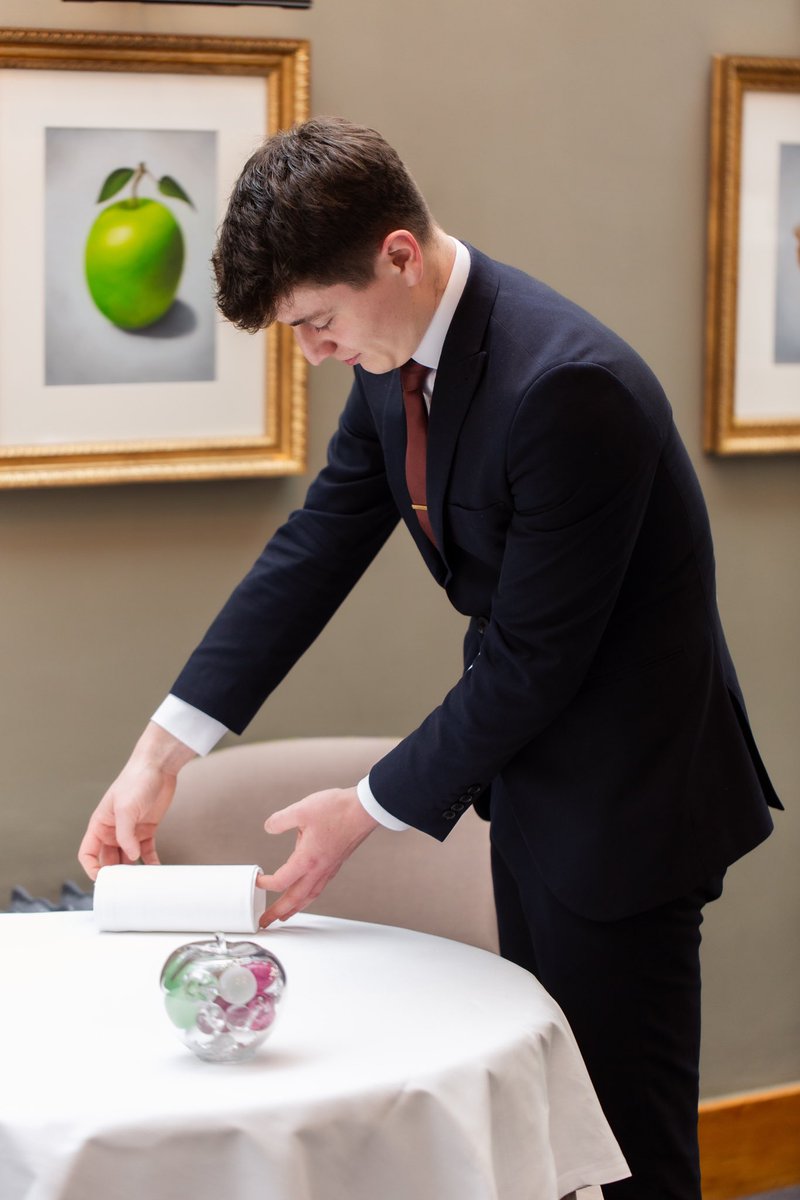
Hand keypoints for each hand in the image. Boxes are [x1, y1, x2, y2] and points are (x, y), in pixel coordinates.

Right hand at [78, 723, 195, 879]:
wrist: (158, 767)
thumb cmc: (136, 780)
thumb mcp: (126, 809)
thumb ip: (125, 835)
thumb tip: (131, 857)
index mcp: (100, 824)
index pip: (87, 853)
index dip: (91, 868)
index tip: (101, 881)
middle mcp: (113, 830)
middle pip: (108, 859)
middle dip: (114, 873)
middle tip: (123, 887)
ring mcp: (130, 831)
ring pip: (127, 858)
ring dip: (132, 870)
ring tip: (140, 882)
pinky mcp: (147, 829)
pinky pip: (146, 851)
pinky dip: (150, 861)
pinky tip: (155, 869)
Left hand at [257, 787, 377, 925]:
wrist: (364, 810)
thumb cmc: (339, 810)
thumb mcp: (301, 810)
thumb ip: (280, 820)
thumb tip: (269, 827)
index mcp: (307, 859)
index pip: (281, 881)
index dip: (265, 883)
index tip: (257, 881)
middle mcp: (318, 869)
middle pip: (295, 898)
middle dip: (278, 912)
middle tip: (266, 921)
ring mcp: (329, 868)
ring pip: (310, 896)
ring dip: (295, 908)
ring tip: (286, 914)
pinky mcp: (336, 863)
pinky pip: (320, 887)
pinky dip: (309, 895)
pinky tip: (308, 891)